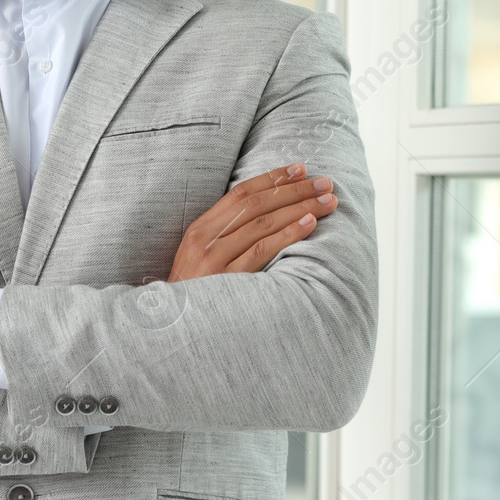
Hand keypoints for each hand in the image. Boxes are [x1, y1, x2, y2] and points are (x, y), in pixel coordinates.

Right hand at [168, 163, 337, 281]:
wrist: (174, 329)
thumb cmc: (196, 295)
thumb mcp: (202, 259)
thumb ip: (227, 237)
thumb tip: (269, 215)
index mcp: (201, 229)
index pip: (241, 194)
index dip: (273, 178)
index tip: (301, 169)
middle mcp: (205, 238)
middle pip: (256, 204)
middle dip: (294, 190)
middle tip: (325, 183)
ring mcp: (214, 259)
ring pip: (262, 224)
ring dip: (299, 209)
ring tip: (326, 202)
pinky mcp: (226, 280)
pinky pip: (261, 251)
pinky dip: (287, 235)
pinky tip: (309, 225)